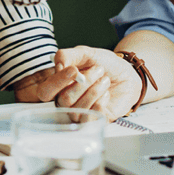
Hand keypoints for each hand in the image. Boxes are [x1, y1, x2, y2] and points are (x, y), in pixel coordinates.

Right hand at [12, 47, 142, 119]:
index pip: (45, 91)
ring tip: (105, 80)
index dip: (57, 81)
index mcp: (59, 84)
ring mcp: (79, 113)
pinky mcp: (93, 121)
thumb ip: (67, 55)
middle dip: (84, 83)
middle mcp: (66, 101)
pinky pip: (89, 118)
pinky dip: (100, 103)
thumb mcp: (86, 53)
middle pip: (63, 100)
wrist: (128, 74)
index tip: (74, 70)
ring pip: (77, 109)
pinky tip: (106, 94)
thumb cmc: (105, 64)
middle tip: (99, 69)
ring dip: (95, 91)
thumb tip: (56, 66)